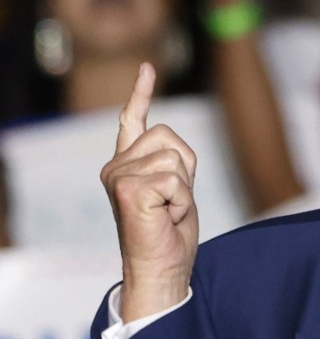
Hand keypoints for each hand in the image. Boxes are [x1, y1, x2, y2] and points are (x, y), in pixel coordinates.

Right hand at [101, 64, 198, 321]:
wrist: (162, 270)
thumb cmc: (170, 235)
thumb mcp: (175, 192)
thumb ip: (169, 165)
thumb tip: (173, 148)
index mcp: (125, 165)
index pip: (132, 121)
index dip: (141, 94)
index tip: (148, 69)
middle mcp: (115, 167)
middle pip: (170, 138)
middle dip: (186, 171)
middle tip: (172, 205)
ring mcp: (118, 177)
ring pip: (175, 160)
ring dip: (184, 190)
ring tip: (168, 213)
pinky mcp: (127, 189)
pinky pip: (175, 179)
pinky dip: (182, 201)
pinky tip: (166, 217)